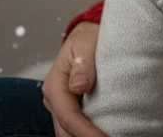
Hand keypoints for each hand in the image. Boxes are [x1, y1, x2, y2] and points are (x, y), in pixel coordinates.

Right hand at [41, 21, 106, 136]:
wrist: (86, 36)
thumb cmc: (86, 38)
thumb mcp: (86, 45)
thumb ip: (83, 66)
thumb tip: (78, 87)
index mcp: (55, 85)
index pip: (68, 117)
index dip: (85, 132)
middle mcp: (54, 99)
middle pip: (66, 130)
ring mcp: (61, 105)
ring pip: (68, 131)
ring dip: (85, 136)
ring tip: (107, 135)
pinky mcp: (70, 107)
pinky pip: (74, 126)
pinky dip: (86, 132)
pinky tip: (101, 132)